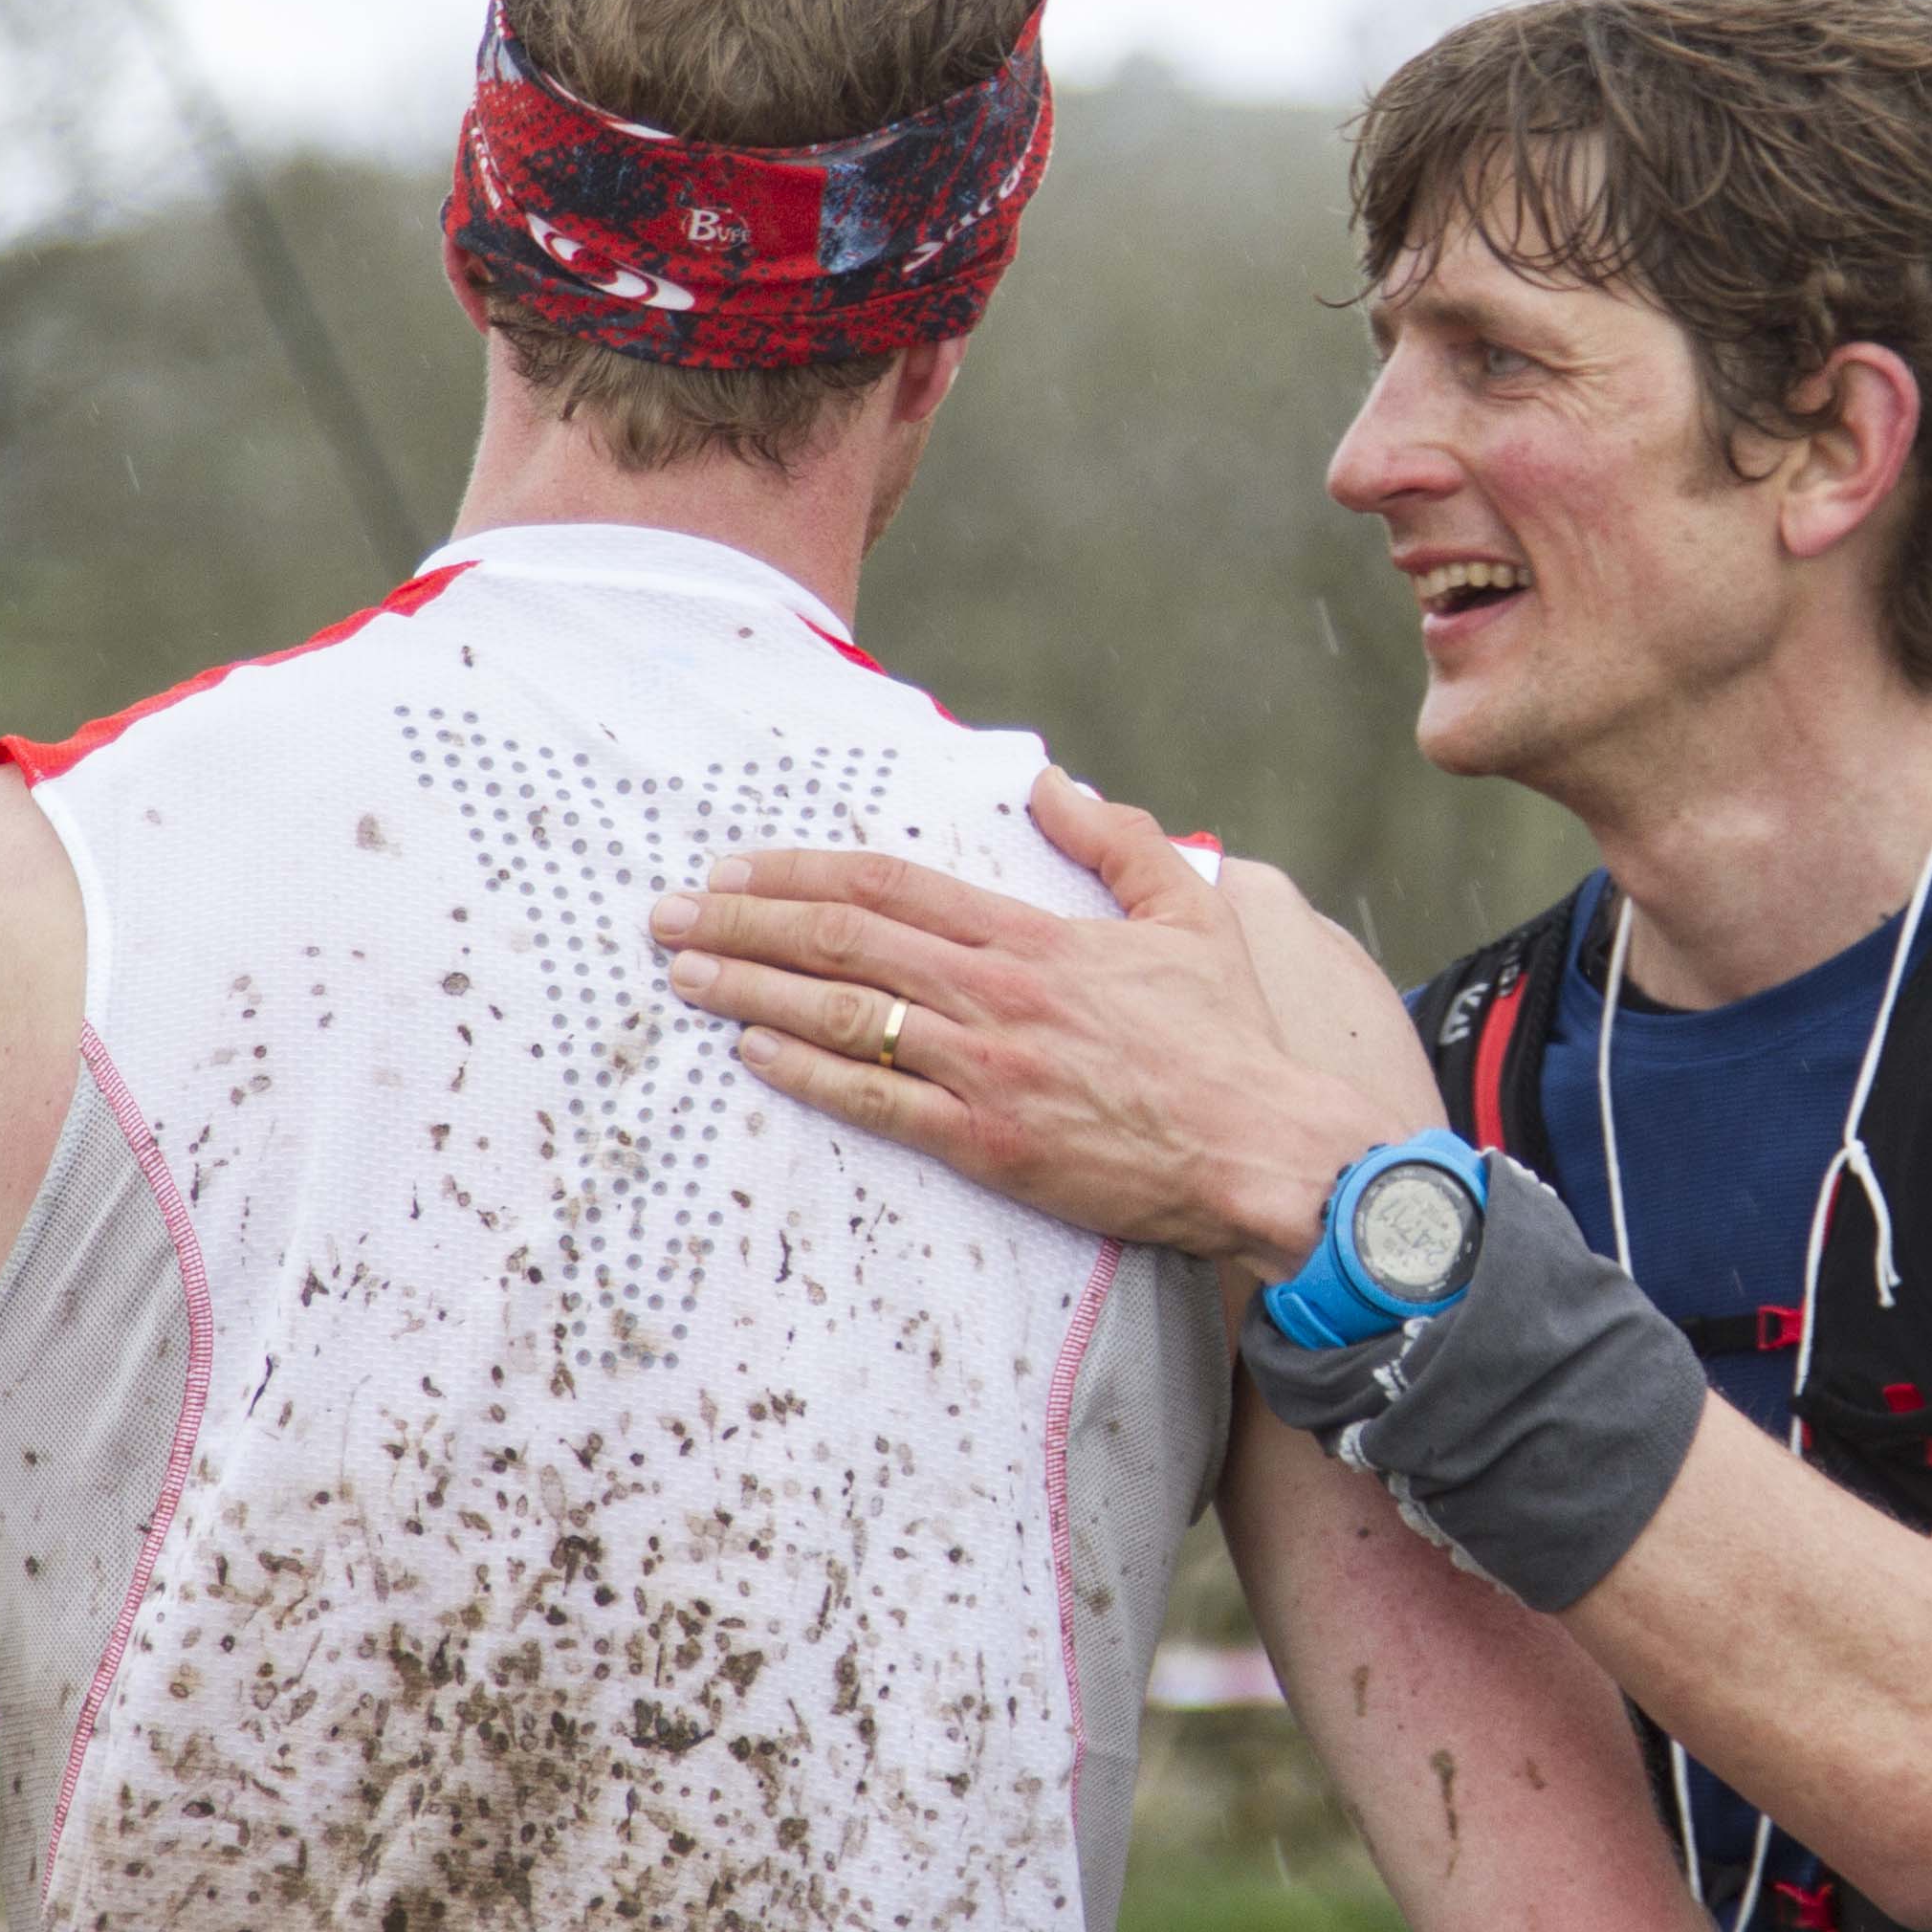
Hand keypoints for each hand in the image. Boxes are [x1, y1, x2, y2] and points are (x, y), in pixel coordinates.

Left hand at [650, 770, 1419, 1268]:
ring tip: (684, 976)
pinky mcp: (987, 1143)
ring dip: (750, 992)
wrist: (1264, 1148)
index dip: (800, 873)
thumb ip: (1117, 839)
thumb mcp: (1189, 911)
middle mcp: (994, 996)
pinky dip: (805, 1073)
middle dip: (743, 924)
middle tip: (667, 915)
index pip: (889, 888)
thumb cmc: (1230, 1036)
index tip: (734, 867)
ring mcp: (984, 1072)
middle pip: (841, 943)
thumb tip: (1051, 783)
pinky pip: (874, 1103)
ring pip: (841, 1017)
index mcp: (1033, 937)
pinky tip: (751, 1054)